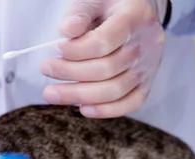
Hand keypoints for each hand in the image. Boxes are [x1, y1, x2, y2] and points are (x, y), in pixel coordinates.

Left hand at [41, 0, 167, 117]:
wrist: (136, 12)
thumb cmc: (109, 7)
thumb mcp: (93, 0)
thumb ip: (79, 13)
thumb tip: (66, 30)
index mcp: (134, 17)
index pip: (104, 42)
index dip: (75, 50)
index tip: (55, 48)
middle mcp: (146, 44)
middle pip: (107, 69)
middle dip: (69, 73)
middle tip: (46, 69)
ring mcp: (149, 65)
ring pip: (115, 90)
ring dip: (78, 95)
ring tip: (52, 93)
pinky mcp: (146, 82)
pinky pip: (131, 103)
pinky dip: (106, 110)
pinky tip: (83, 108)